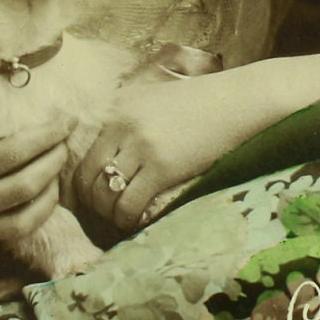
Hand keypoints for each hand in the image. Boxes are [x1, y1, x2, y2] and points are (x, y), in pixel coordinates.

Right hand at [0, 64, 71, 250]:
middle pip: (25, 187)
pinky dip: (36, 212)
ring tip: (59, 160)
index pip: (11, 155)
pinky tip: (45, 188)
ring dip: (51, 191)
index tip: (65, 118)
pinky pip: (14, 230)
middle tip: (68, 135)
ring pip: (26, 219)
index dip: (44, 136)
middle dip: (54, 159)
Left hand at [69, 72, 260, 232]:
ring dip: (108, 213)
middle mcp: (121, 126)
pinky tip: (135, 222)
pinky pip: (129, 203)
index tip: (90, 196)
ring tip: (120, 219)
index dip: (82, 181)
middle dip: (91, 201)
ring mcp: (140, 146)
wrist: (237, 101)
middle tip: (104, 213)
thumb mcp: (154, 98)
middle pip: (87, 176)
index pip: (83, 153)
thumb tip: (113, 152)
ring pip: (105, 193)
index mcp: (117, 109)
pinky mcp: (161, 167)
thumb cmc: (201, 101)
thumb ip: (129, 119)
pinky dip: (126, 219)